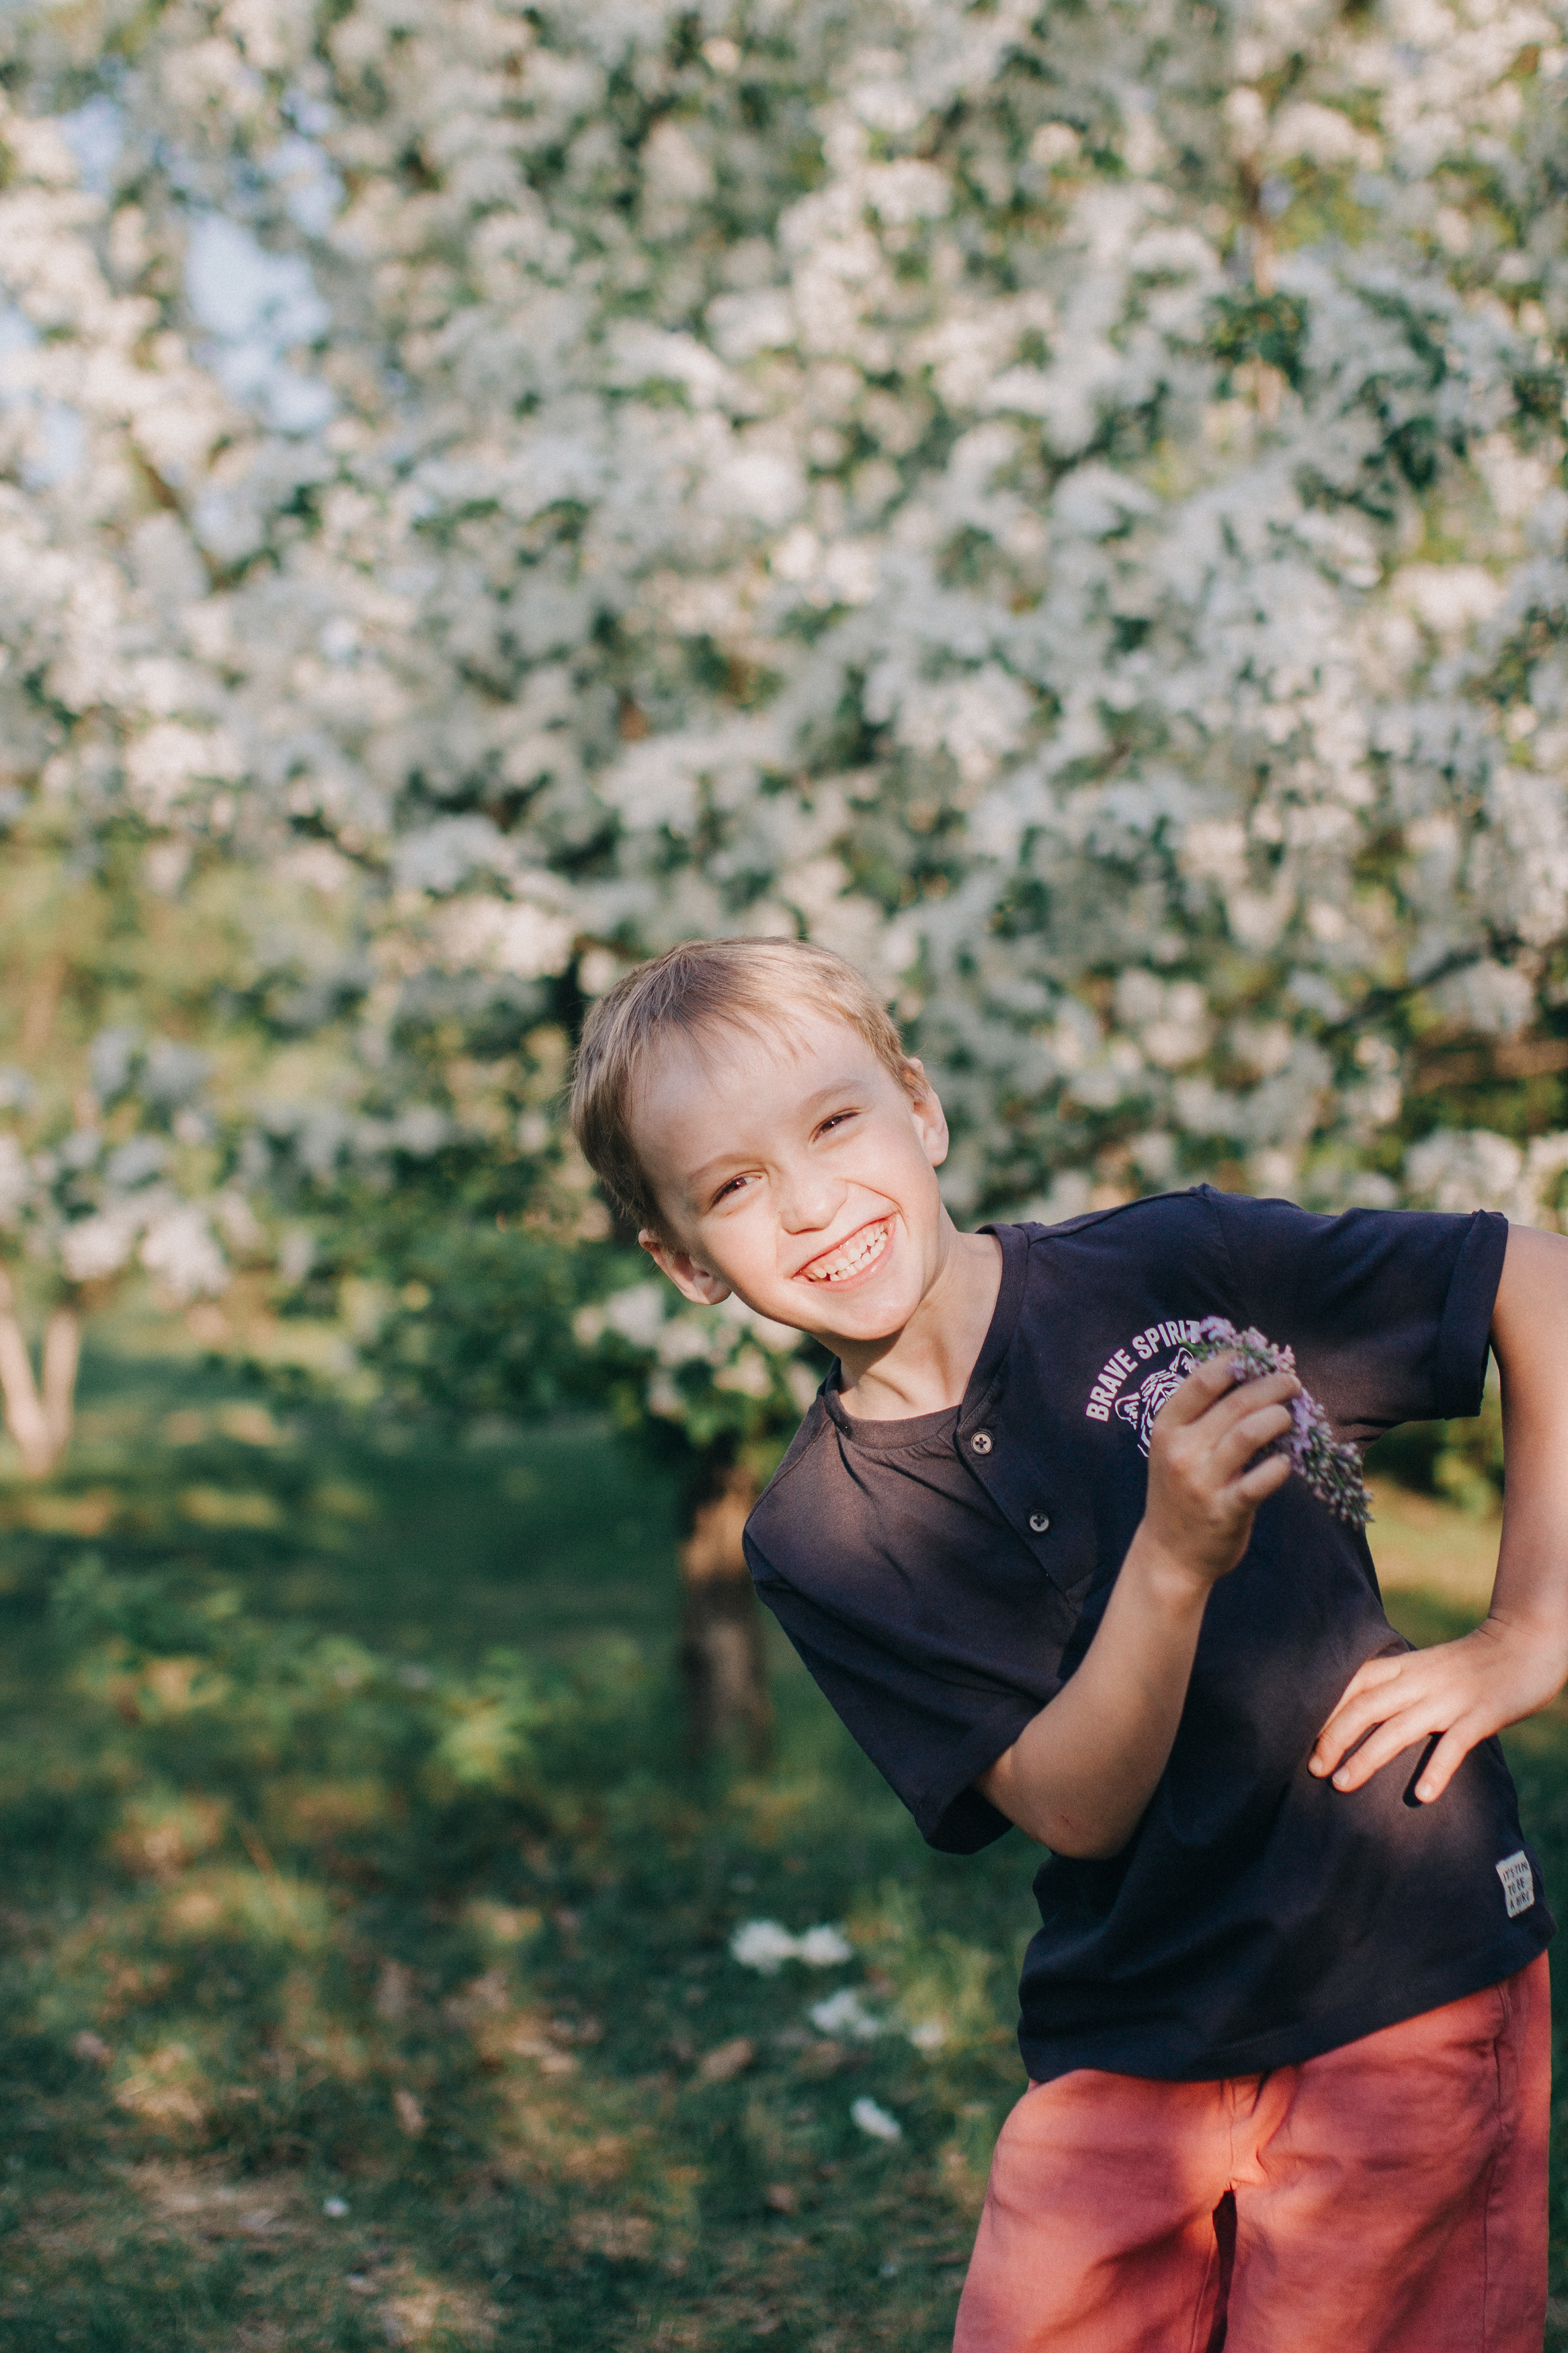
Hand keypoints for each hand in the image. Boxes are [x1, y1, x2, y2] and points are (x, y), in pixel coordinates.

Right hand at [1141, 1355, 1299, 1588]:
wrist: (1169, 1553)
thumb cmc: (1180, 1489)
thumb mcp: (1175, 1447)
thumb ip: (1202, 1414)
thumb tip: (1248, 1372)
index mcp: (1167, 1427)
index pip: (1203, 1380)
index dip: (1237, 1362)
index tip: (1259, 1359)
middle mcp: (1181, 1450)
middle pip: (1235, 1403)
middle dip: (1271, 1386)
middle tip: (1292, 1383)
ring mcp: (1203, 1481)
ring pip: (1248, 1434)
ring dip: (1277, 1418)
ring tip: (1289, 1416)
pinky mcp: (1226, 1510)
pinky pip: (1261, 1481)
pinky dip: (1279, 1467)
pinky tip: (1285, 1463)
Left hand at [1310, 1615, 1567, 1802]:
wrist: (1525, 1642)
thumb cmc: (1471, 1662)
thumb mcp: (1426, 1666)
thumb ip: (1398, 1685)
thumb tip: (1362, 1715)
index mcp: (1405, 1665)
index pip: (1353, 1683)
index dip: (1325, 1710)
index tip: (1302, 1737)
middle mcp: (1420, 1680)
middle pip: (1365, 1707)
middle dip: (1334, 1737)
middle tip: (1314, 1769)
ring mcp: (1450, 1698)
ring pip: (1399, 1728)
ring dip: (1367, 1758)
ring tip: (1343, 1785)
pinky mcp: (1481, 1715)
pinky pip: (1454, 1744)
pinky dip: (1437, 1770)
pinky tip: (1421, 1796)